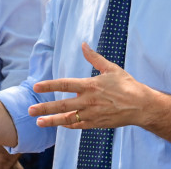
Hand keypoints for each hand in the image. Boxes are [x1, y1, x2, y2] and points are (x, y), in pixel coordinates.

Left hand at [29, 43, 151, 129]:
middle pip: (61, 105)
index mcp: (90, 85)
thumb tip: (83, 45)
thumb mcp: (111, 68)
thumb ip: (94, 58)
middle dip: (44, 108)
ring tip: (39, 122)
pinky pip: (78, 126)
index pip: (65, 85)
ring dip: (52, 121)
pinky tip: (60, 125)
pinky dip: (68, 125)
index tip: (36, 87)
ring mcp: (91, 114)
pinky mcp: (96, 124)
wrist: (140, 106)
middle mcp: (88, 101)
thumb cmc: (127, 85)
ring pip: (67, 119)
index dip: (49, 85)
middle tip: (30, 111)